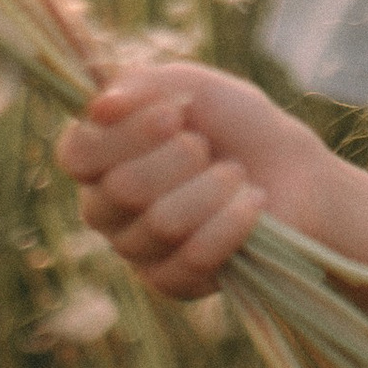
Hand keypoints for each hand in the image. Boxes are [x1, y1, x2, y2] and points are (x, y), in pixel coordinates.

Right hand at [57, 66, 337, 300]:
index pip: (77, 154)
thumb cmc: (231, 123)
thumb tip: (101, 107)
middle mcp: (106, 207)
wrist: (290, 168)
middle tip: (208, 147)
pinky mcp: (172, 282)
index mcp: (97, 158)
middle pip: (123, 189)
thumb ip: (140, 86)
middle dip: (182, 158)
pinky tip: (252, 203)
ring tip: (235, 175)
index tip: (175, 112)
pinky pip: (193, 257)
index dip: (126, 134)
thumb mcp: (188, 85)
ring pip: (163, 223)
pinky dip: (232, 222)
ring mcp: (136, 249)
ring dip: (213, 188)